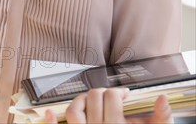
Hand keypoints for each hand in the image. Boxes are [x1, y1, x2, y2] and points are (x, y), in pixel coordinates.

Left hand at [44, 88, 171, 123]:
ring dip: (79, 100)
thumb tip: (163, 99)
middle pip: (93, 98)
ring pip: (74, 110)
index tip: (124, 95)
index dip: (119, 92)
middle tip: (110, 96)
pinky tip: (49, 113)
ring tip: (89, 99)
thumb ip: (161, 119)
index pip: (112, 97)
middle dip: (102, 92)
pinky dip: (50, 121)